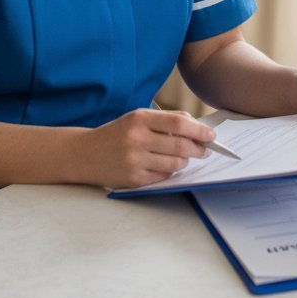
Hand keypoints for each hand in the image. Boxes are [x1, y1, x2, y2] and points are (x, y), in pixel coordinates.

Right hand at [84, 107, 216, 187]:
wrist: (85, 154)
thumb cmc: (117, 133)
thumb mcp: (138, 118)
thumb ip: (166, 119)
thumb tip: (196, 125)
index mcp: (140, 119)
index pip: (178, 123)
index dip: (199, 130)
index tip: (211, 135)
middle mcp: (137, 139)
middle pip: (180, 146)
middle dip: (198, 149)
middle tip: (204, 150)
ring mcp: (134, 160)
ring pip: (174, 164)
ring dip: (185, 162)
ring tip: (184, 158)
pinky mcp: (132, 179)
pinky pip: (163, 177)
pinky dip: (170, 173)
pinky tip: (166, 167)